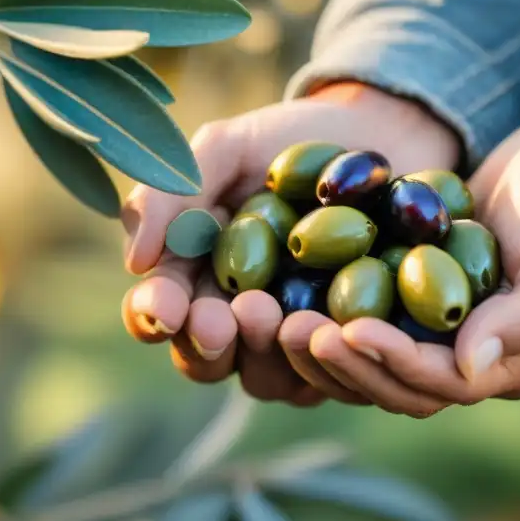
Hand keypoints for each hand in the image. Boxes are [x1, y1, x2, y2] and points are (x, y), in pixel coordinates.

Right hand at [120, 82, 461, 406]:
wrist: (382, 139)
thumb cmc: (292, 140)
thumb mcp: (227, 149)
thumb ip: (173, 193)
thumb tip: (137, 261)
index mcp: (193, 275)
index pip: (157, 312)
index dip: (153, 315)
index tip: (166, 308)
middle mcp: (235, 319)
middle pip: (205, 362)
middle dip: (209, 345)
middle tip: (232, 314)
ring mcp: (291, 342)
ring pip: (265, 381)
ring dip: (267, 355)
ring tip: (283, 314)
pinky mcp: (348, 349)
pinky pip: (333, 378)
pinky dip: (331, 360)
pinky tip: (342, 329)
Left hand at [304, 115, 519, 416]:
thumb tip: (468, 367)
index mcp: (503, 367)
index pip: (439, 384)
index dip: (392, 362)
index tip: (347, 331)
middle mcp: (460, 362)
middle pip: (391, 386)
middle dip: (341, 364)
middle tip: (292, 331)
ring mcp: (426, 336)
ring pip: (363, 365)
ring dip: (317, 351)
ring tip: (274, 319)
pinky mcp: (399, 305)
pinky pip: (352, 322)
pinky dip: (317, 315)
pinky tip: (277, 294)